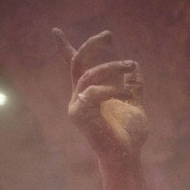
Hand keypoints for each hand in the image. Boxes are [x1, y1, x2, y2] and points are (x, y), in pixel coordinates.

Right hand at [52, 28, 147, 162]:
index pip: (75, 68)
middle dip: (92, 46)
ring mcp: (77, 106)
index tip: (55, 31)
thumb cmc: (130, 136)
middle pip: (77, 63)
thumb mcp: (134, 105)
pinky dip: (113, 89)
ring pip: (89, 74)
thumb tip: (135, 67)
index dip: (65, 48)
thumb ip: (132, 87)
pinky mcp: (80, 115)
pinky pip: (94, 92)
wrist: (126, 157)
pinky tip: (129, 95)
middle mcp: (79, 98)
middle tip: (109, 34)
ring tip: (130, 65)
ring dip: (111, 67)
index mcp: (89, 94)